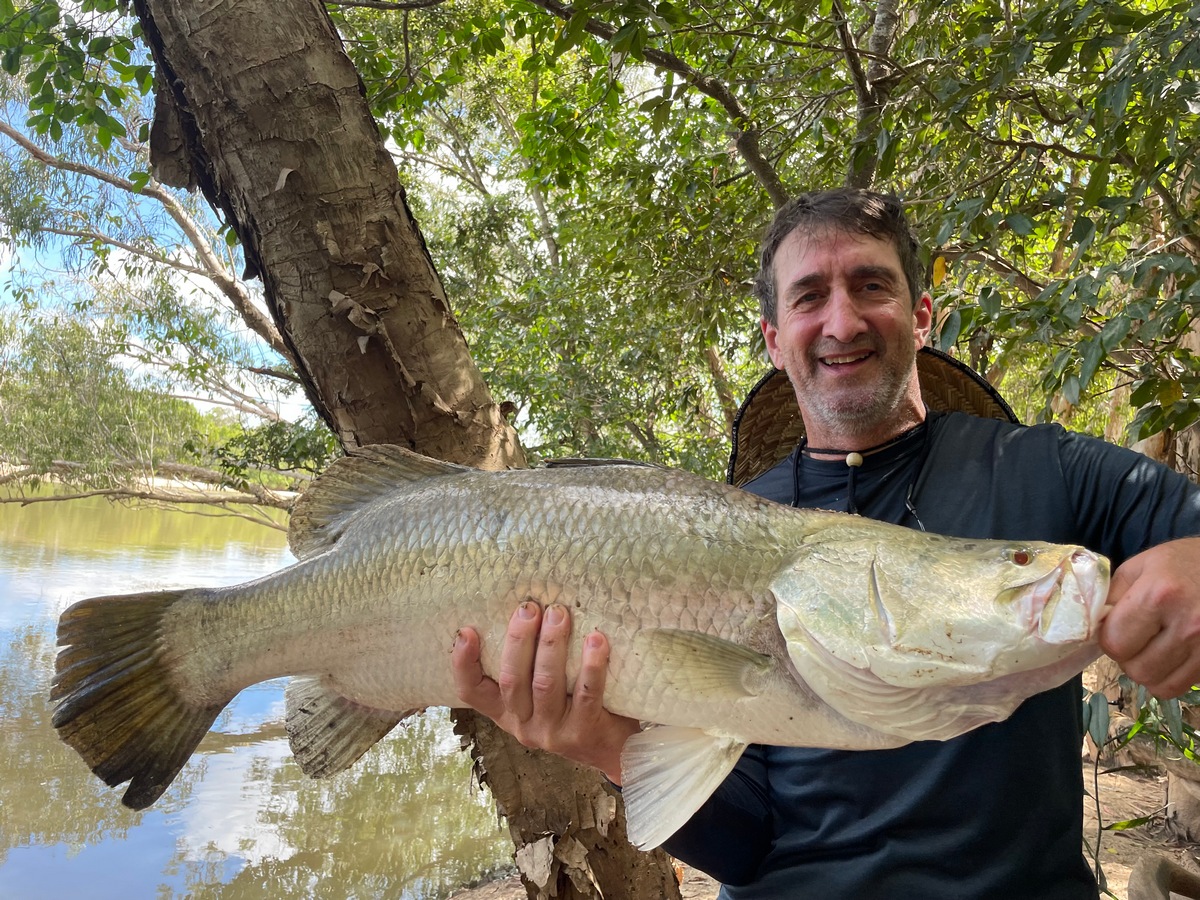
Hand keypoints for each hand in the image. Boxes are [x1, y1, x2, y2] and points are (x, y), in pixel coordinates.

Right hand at [451, 601, 640, 783]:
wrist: (612, 749)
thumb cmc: (574, 707)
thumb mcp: (541, 693)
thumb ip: (528, 664)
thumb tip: (525, 609)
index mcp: (506, 712)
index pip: (472, 692)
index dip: (463, 664)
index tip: (466, 631)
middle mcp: (523, 725)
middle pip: (511, 681)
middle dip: (519, 640)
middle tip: (530, 608)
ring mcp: (552, 732)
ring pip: (545, 684)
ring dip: (552, 645)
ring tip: (559, 613)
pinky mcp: (582, 732)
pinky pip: (585, 694)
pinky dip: (591, 665)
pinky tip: (595, 640)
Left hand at [1099, 536, 1199, 697]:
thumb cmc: (1182, 563)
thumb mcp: (1140, 566)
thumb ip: (1112, 596)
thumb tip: (1092, 626)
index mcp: (1159, 596)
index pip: (1115, 643)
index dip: (1108, 638)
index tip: (1114, 628)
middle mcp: (1187, 625)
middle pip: (1136, 669)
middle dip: (1126, 657)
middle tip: (1133, 638)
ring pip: (1157, 684)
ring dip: (1146, 669)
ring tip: (1151, 647)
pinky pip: (1178, 687)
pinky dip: (1166, 677)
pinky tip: (1168, 656)